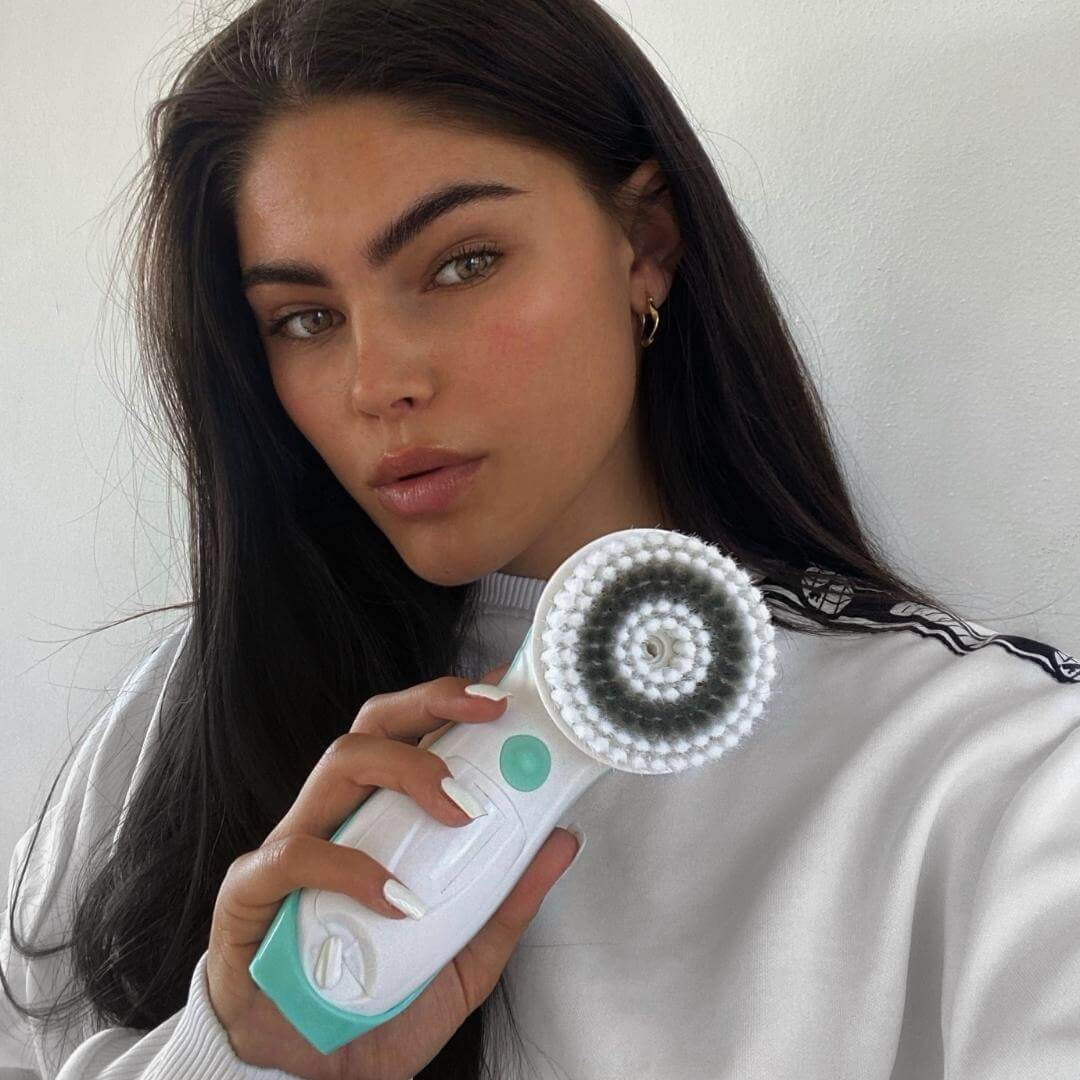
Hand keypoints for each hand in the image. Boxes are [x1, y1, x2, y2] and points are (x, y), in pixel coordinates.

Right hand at [205, 661, 579, 1079]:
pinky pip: (295, 856)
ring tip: (461, 811)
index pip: (412, 734)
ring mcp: (292, 847)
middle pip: (373, 725)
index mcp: (381, 820)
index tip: (507, 691)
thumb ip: (509, 899)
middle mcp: (337, 817)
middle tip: (492, 715)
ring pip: (337, 764)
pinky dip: (352, 869)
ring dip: (407, 771)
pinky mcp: (252, 893)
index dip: (455, 701)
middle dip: (432, 703)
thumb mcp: (466, 953)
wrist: (314, 1073)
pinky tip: (399, 900)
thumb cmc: (381, 1001)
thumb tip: (564, 837)